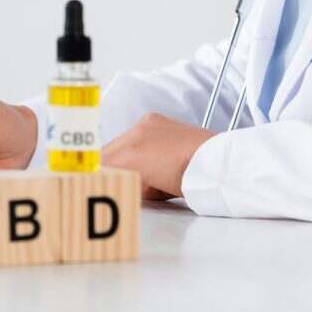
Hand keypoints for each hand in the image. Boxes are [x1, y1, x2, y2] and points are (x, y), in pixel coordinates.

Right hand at [101, 112, 216, 199]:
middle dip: (107, 168)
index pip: (101, 166)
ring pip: (118, 142)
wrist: (215, 161)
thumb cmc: (191, 180)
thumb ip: (131, 186)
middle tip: (115, 183)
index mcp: (134, 155)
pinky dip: (134, 145)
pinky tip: (147, 157)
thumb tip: (120, 187)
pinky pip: (132, 132)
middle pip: (105, 152)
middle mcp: (136, 134)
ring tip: (138, 172)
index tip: (95, 185)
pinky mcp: (153, 119)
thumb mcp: (154, 193)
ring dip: (120, 156)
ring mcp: (145, 123)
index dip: (97, 178)